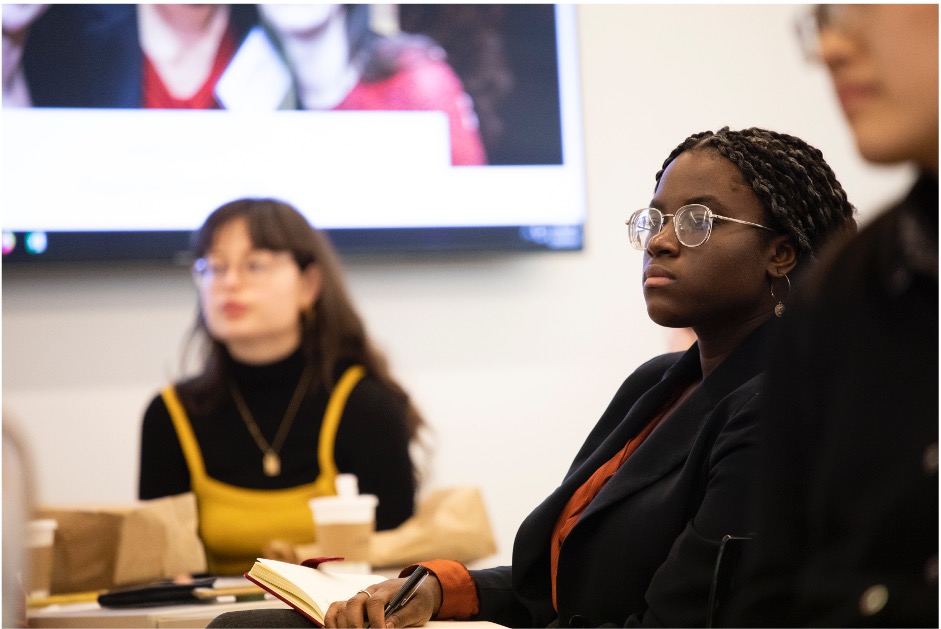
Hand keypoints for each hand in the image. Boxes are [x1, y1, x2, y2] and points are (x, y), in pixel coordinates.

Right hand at [324, 573, 441, 627]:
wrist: (420, 588)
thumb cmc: (419, 598)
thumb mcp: (418, 608)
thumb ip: (402, 616)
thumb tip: (387, 628)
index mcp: (387, 588)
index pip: (375, 601)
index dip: (375, 620)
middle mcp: (370, 591)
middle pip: (354, 602)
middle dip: (355, 624)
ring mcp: (361, 597)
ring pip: (342, 606)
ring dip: (342, 624)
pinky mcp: (355, 605)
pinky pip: (337, 609)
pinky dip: (332, 621)